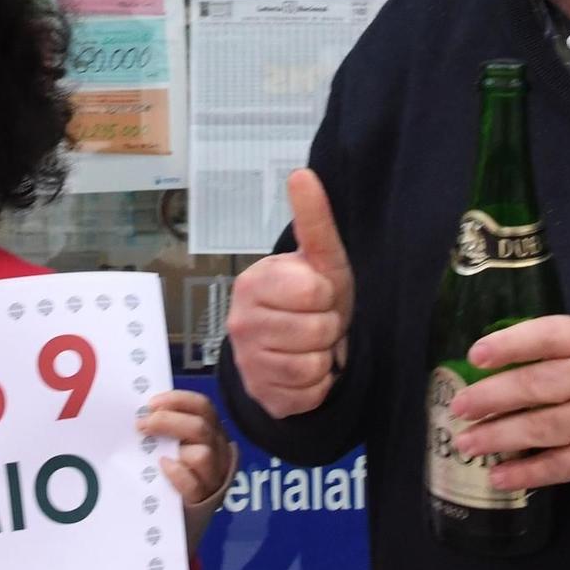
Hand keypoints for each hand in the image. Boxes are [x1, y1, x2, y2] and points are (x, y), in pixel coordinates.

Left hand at [137, 389, 234, 506]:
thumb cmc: (175, 475)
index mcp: (212, 432)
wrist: (179, 518)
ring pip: (202, 454)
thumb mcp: (177, 446)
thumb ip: (169, 429)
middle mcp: (218, 451)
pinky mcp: (204, 499)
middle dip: (168, 421)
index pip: (203, 406)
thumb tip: (143, 411)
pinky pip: (193, 484)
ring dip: (175, 447)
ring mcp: (214, 476)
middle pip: (200, 427)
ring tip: (152, 449)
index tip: (151, 404)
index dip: (178, 400)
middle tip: (142, 425)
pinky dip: (177, 473)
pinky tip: (163, 467)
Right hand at [224, 170, 354, 417]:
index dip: (328, 295)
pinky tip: (306, 372)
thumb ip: (313, 219)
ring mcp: (248, 363)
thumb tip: (302, 173)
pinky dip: (318, 386)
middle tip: (317, 322)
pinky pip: (309, 394)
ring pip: (313, 365)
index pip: (315, 292)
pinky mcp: (262, 396)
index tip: (318, 295)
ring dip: (324, 358)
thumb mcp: (320, 258)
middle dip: (328, 328)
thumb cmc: (311, 297)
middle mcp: (240, 323)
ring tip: (312, 347)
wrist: (297, 347)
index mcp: (252, 283)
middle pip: (317, 332)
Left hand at [447, 316, 569, 489]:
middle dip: (492, 397)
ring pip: (545, 427)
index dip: (510, 344)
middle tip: (459, 407)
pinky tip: (498, 476)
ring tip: (467, 443)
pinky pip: (560, 465)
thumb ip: (542, 352)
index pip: (548, 336)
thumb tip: (478, 370)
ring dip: (499, 437)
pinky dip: (526, 473)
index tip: (474, 356)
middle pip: (540, 385)